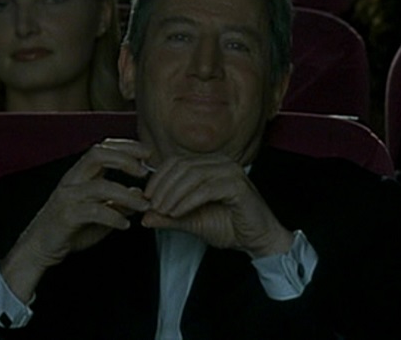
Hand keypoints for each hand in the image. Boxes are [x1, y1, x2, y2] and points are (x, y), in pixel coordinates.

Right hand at [0, 138, 152, 299]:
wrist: (39, 249)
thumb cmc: (69, 229)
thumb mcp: (100, 214)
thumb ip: (118, 203)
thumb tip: (139, 194)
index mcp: (80, 175)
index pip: (102, 148)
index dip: (126, 146)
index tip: (147, 153)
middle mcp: (72, 181)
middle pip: (97, 155)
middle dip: (125, 158)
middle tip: (144, 171)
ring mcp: (67, 197)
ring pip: (100, 186)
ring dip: (127, 195)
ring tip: (144, 205)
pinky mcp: (66, 216)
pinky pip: (94, 211)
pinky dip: (113, 216)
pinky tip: (125, 224)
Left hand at [140, 154, 293, 257]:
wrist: (257, 239)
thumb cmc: (230, 226)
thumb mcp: (192, 221)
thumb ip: (169, 217)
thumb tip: (144, 216)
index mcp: (210, 164)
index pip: (176, 162)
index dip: (158, 178)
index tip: (146, 198)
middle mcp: (221, 162)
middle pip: (182, 166)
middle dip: (163, 187)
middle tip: (151, 206)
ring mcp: (231, 171)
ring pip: (192, 175)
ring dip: (173, 194)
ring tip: (162, 211)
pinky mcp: (238, 185)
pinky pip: (206, 189)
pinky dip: (187, 201)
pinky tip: (177, 213)